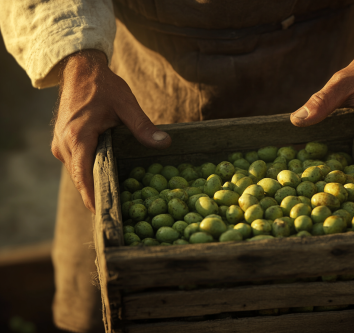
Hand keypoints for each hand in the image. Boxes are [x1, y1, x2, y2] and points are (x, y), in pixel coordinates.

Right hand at [51, 50, 170, 212]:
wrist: (79, 69)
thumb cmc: (103, 86)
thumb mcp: (127, 105)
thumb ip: (143, 127)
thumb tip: (164, 143)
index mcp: (77, 137)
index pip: (83, 176)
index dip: (93, 197)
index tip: (104, 215)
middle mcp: (63, 144)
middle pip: (80, 178)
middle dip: (97, 194)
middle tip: (117, 211)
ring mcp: (59, 144)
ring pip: (77, 172)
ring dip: (92, 183)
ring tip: (114, 199)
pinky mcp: (61, 142)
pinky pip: (75, 164)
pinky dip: (88, 171)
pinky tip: (105, 177)